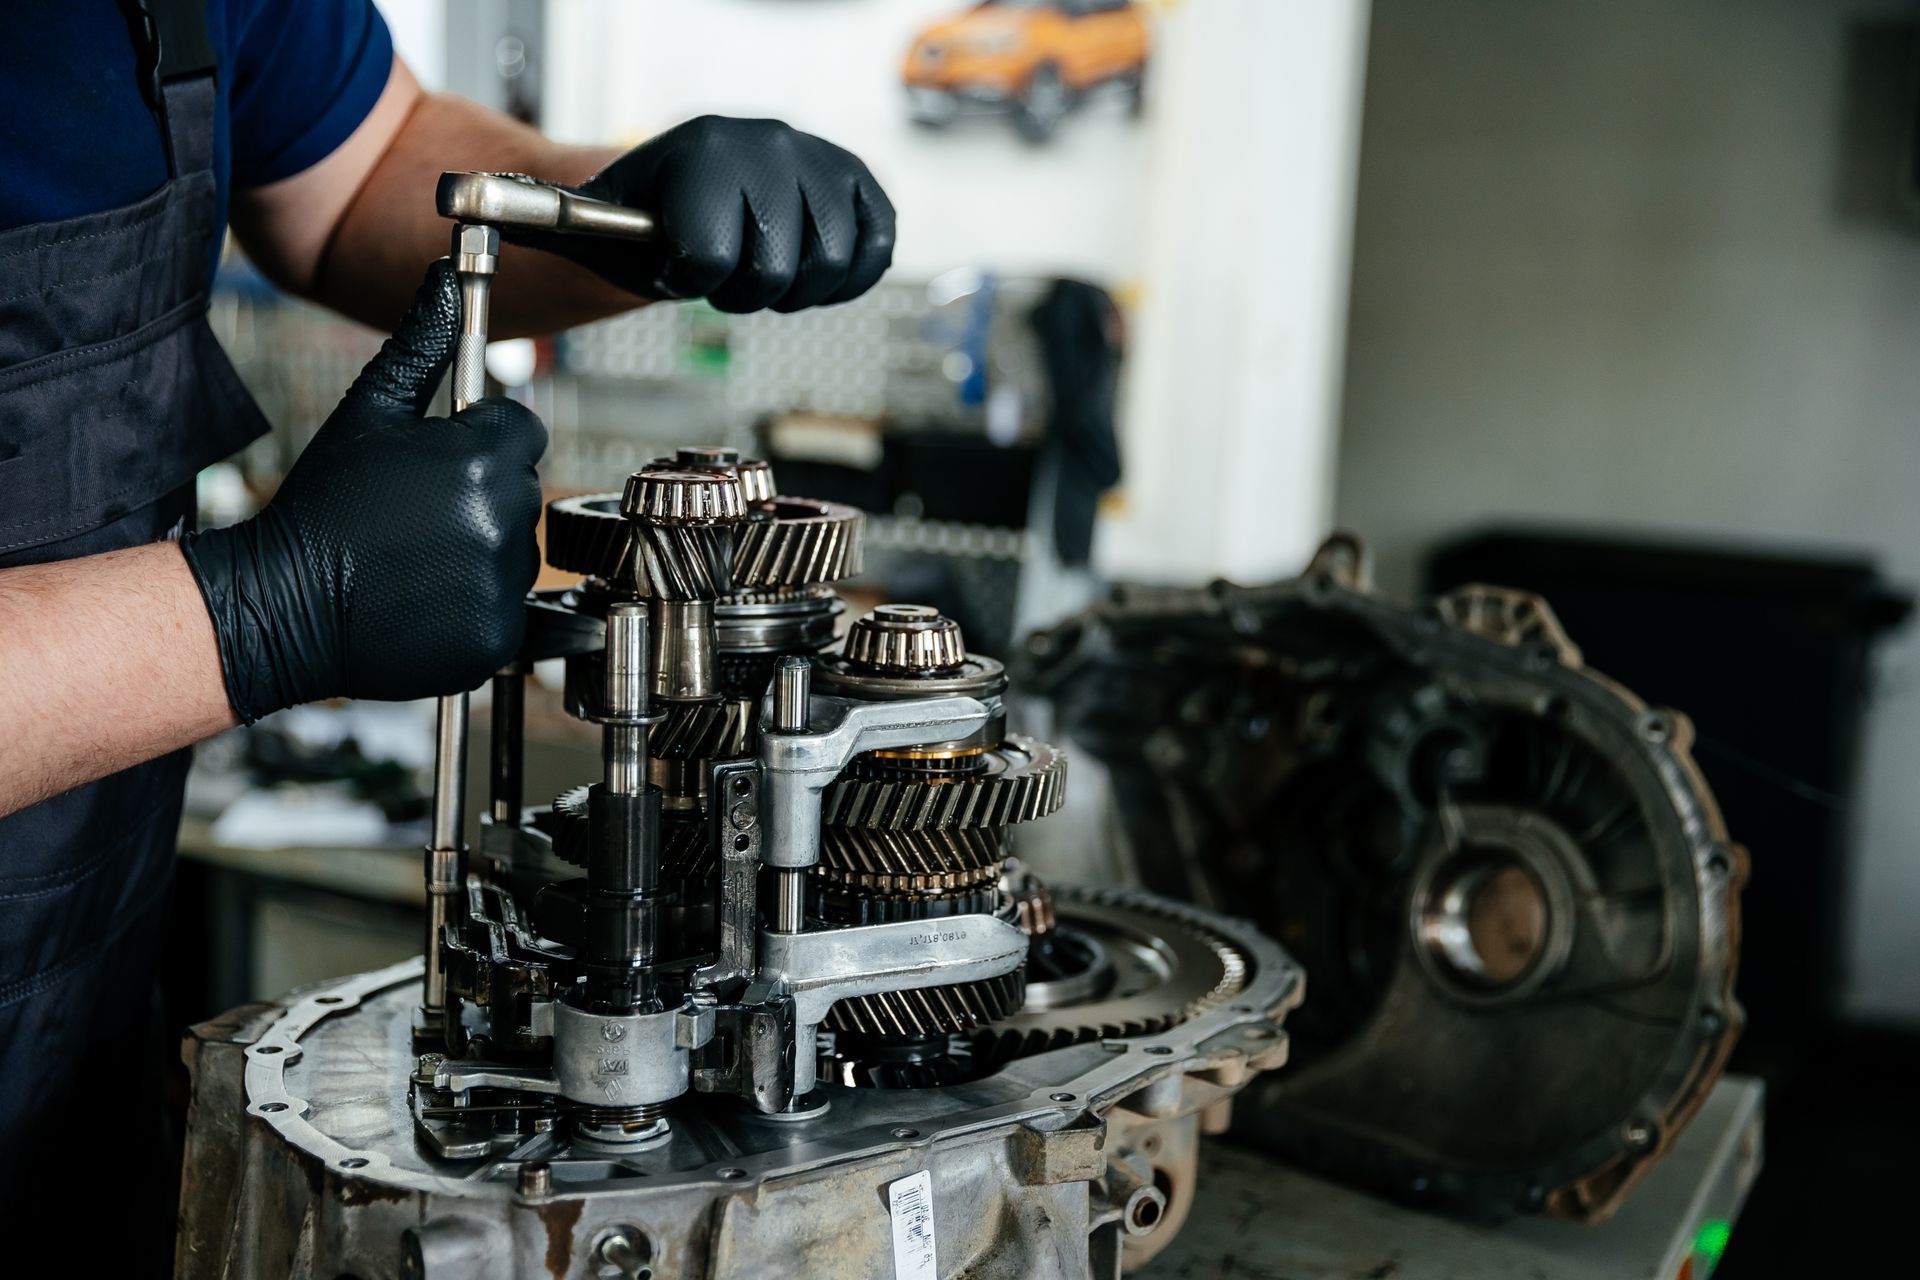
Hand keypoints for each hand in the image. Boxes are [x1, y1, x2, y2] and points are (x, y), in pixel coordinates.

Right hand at [181, 262, 546, 722]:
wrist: (283, 604)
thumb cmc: (322, 504)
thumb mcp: (368, 412)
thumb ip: (421, 344)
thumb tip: (446, 280)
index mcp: (482, 459)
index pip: (523, 431)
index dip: (483, 439)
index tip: (442, 459)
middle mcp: (504, 521)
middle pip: (524, 489)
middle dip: (484, 493)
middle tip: (419, 513)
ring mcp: (504, 585)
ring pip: (520, 550)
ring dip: (483, 549)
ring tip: (418, 555)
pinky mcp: (498, 638)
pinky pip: (512, 608)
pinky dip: (478, 604)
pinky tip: (427, 595)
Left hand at [524, 116, 895, 312]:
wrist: (694, 191)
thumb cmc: (641, 218)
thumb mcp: (588, 220)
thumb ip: (536, 216)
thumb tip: (461, 203)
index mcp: (703, 148)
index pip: (713, 259)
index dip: (690, 278)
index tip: (676, 259)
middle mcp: (770, 141)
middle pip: (774, 274)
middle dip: (740, 289)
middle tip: (720, 267)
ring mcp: (822, 161)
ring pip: (829, 271)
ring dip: (790, 289)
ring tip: (758, 264)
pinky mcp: (863, 187)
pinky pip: (875, 256)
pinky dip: (841, 278)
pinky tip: (805, 265)